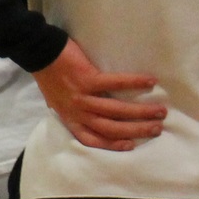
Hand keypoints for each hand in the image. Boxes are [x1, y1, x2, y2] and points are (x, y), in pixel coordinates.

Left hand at [34, 38, 165, 151]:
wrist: (39, 53)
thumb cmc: (49, 75)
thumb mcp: (56, 101)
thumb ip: (71, 111)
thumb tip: (83, 115)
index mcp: (70, 118)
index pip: (92, 140)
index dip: (113, 145)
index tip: (132, 145)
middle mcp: (77, 112)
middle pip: (111, 129)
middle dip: (136, 131)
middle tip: (157, 129)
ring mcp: (82, 97)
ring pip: (116, 111)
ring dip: (141, 112)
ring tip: (160, 111)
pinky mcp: (88, 79)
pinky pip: (115, 83)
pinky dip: (134, 83)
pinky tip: (150, 82)